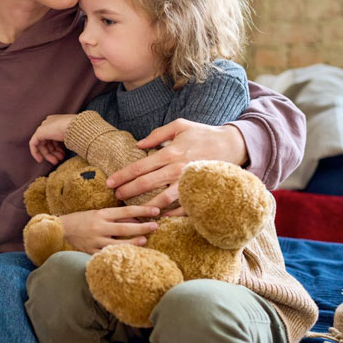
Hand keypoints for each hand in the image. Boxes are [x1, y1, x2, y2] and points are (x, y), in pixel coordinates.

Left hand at [28, 114, 75, 164]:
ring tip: (56, 161)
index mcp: (57, 122)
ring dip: (48, 155)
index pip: (54, 137)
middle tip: (59, 160)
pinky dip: (35, 152)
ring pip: (42, 144)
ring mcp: (44, 127)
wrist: (77, 128)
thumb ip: (66, 141)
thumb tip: (63, 151)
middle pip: (48, 141)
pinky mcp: (39, 132)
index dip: (58, 148)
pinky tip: (40, 160)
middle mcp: (49, 123)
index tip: (63, 156)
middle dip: (54, 152)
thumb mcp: (73, 136)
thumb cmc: (79, 132)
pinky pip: (33, 143)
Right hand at [58, 205, 160, 253]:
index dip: (142, 210)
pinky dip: (118, 254)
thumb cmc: (82, 219)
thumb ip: (115, 217)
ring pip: (118, 243)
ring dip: (133, 242)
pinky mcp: (91, 251)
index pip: (126, 211)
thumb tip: (136, 219)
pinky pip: (107, 255)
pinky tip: (128, 256)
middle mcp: (99, 226)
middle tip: (155, 226)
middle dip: (142, 227)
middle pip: (125, 227)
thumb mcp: (98, 213)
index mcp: (101, 214)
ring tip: (145, 240)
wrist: (61, 229)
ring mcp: (95, 240)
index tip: (156, 211)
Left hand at [106, 120, 247, 207]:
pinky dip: (170, 214)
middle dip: (127, 191)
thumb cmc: (203, 134)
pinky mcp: (200, 191)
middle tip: (115, 196)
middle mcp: (177, 169)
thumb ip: (157, 134)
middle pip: (146, 184)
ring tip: (133, 211)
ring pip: (162, 199)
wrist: (232, 144)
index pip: (140, 166)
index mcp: (170, 152)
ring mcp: (189, 182)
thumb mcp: (180, 126)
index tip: (109, 182)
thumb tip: (139, 145)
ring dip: (145, 206)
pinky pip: (183, 208)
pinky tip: (158, 217)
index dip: (123, 175)